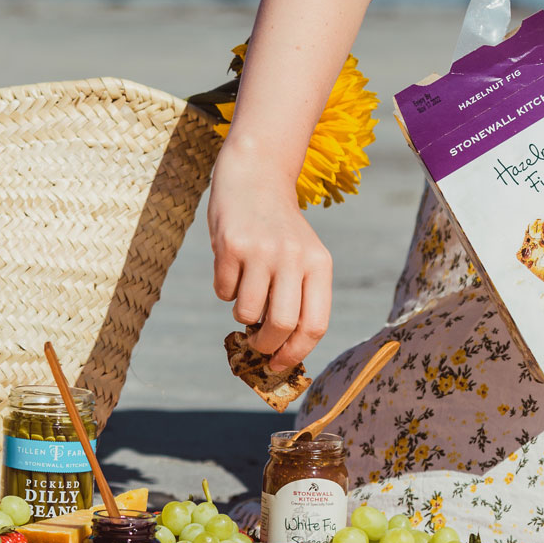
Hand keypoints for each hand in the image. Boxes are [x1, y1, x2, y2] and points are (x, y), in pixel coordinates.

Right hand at [209, 147, 331, 371]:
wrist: (254, 176)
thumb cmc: (278, 230)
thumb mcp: (302, 256)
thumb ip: (299, 298)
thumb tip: (281, 353)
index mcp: (320, 264)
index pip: (315, 324)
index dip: (296, 353)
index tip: (281, 365)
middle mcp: (294, 257)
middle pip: (282, 325)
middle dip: (266, 345)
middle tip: (257, 345)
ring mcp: (262, 251)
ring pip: (247, 313)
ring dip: (241, 315)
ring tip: (245, 293)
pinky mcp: (231, 245)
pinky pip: (224, 291)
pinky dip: (225, 290)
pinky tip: (231, 267)